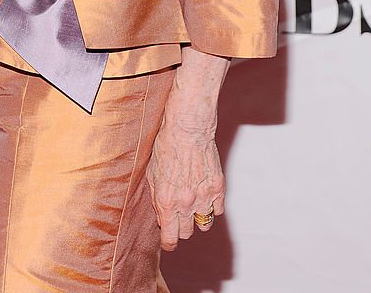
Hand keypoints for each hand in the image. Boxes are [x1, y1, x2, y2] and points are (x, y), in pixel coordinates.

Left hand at [146, 118, 225, 251]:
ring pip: (203, 224)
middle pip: (186, 233)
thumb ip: (156, 199)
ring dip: (198, 219)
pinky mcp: (218, 188)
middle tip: (178, 216)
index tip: (168, 241)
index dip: (168, 243)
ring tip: (193, 207)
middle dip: (181, 227)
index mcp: (167, 202)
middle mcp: (186, 203)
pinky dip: (212, 207)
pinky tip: (205, 196)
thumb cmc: (166, 147)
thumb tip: (161, 216)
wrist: (187, 128)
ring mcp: (204, 197)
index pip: (170, 237)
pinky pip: (217, 210)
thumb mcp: (152, 174)